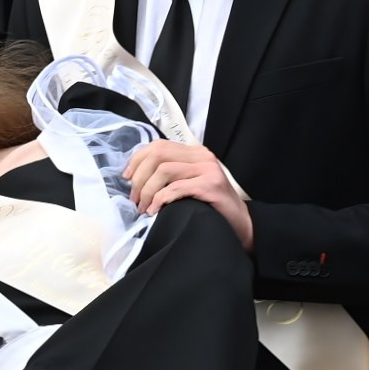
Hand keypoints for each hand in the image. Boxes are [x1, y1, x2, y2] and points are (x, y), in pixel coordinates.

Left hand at [123, 140, 252, 250]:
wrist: (241, 224)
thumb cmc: (211, 206)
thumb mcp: (190, 183)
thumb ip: (171, 174)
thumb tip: (136, 177)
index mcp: (194, 152)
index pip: (158, 145)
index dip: (137, 160)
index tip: (127, 178)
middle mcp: (202, 156)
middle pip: (158, 155)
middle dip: (139, 178)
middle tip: (134, 199)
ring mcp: (208, 169)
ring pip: (164, 171)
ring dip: (147, 191)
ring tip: (144, 208)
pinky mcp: (211, 186)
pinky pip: (176, 188)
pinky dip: (160, 199)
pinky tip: (156, 210)